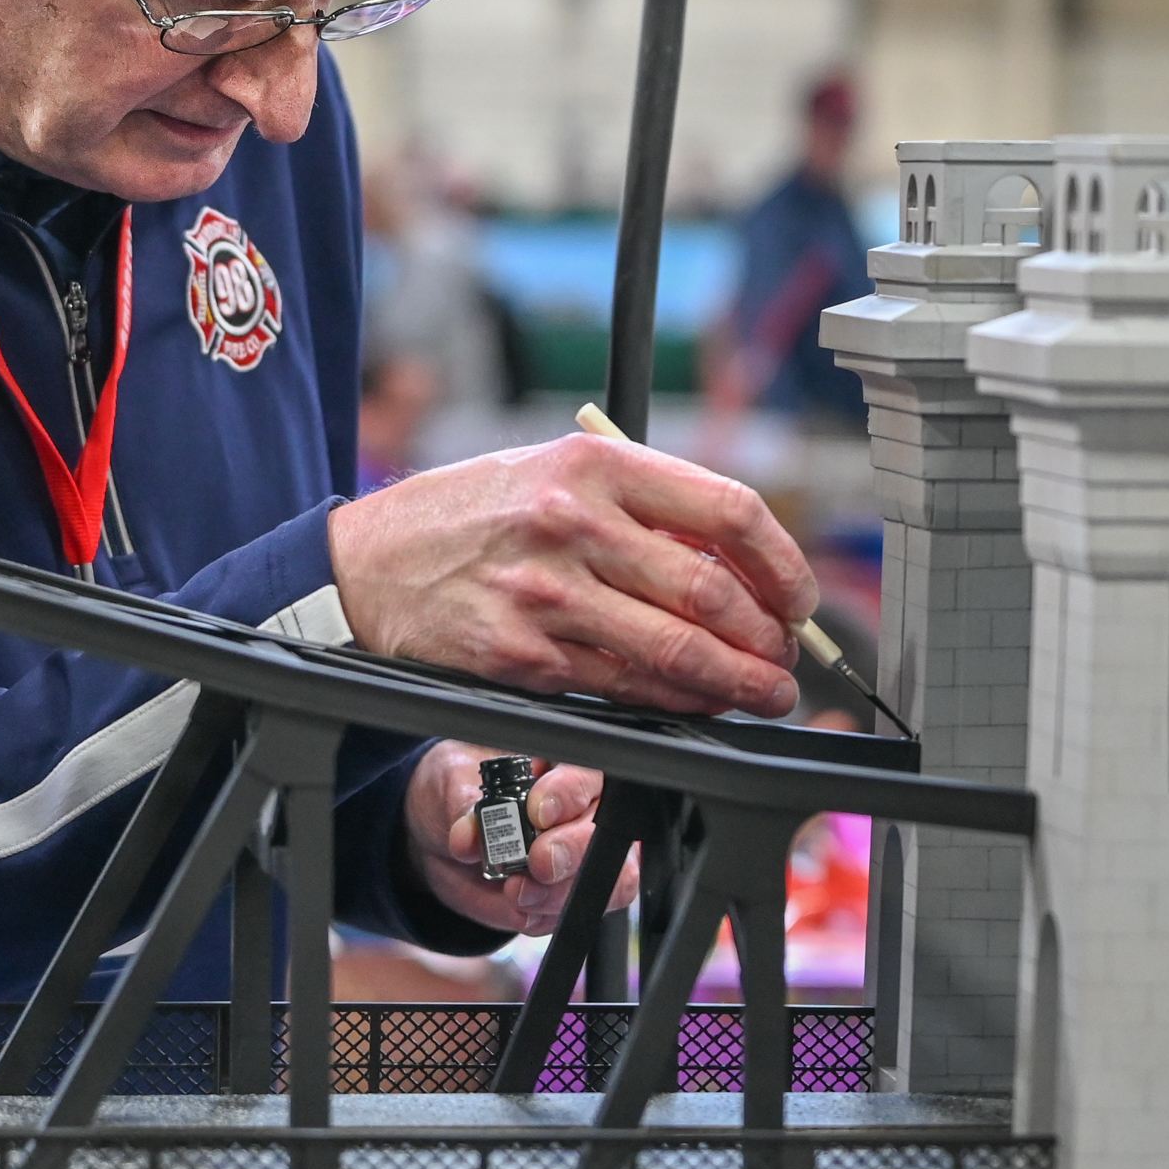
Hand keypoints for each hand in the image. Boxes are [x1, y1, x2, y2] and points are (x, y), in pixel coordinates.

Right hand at [328, 432, 815, 714]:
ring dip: (739, 682)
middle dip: (768, 638)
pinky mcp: (524, 656)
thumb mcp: (556, 473)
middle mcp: (575, 523)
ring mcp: (548, 594)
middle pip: (711, 590)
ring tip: (766, 693)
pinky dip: (678, 702)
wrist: (369, 564)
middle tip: (786, 658)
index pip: (728, 511)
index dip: (783, 563)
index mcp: (596, 463)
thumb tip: (738, 563)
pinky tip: (702, 705)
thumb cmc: (471, 516)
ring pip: (676, 650)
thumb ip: (642, 505)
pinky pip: (625, 687)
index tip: (799, 595)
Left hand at [402, 741, 634, 937]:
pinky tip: (518, 906)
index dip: (569, 793)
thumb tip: (469, 836)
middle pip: (609, 829)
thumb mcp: (451, 786)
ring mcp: (587, 855)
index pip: (586, 773)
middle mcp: (586, 808)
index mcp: (562, 765)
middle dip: (573, 848)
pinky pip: (582, 911)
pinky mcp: (575, 894)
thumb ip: (463, 807)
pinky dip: (548, 915)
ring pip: (612, 879)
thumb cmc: (458, 796)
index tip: (539, 812)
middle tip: (538, 862)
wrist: (443, 845)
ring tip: (515, 891)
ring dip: (562, 891)